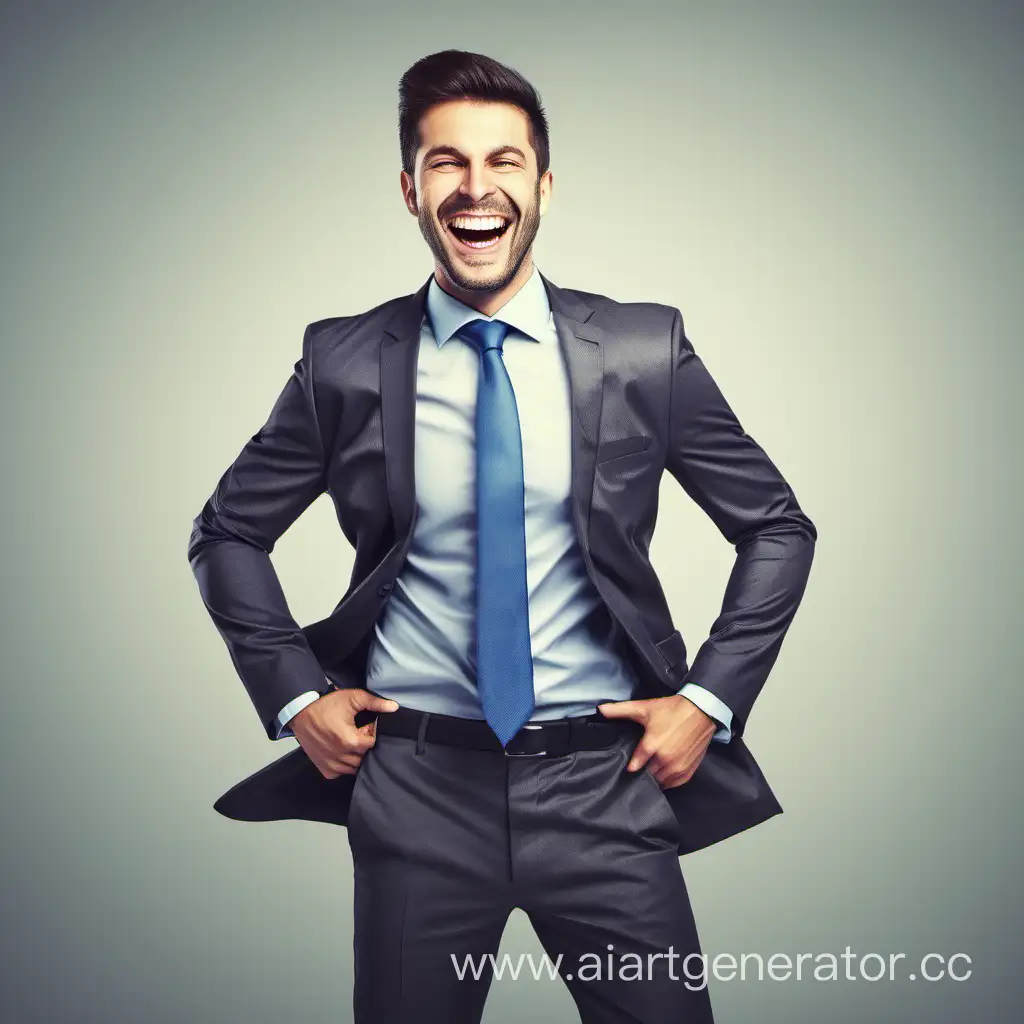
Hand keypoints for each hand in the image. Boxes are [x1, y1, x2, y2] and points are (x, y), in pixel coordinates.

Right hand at [290, 688, 399, 778]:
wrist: (301, 713)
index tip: (365, 727)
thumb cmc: (326, 705)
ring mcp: (332, 765)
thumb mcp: (352, 698)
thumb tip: (394, 707)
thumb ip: (375, 703)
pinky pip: (342, 772)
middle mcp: (341, 757)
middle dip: (364, 747)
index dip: (371, 735)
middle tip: (356, 733)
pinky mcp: (325, 769)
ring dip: (355, 757)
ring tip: (348, 741)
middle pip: (365, 757)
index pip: (372, 744)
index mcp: (350, 741)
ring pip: (355, 767)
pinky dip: (345, 764)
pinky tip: (341, 750)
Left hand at [597, 694, 715, 788]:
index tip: (627, 765)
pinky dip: (667, 782)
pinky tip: (662, 775)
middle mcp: (664, 760)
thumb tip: (600, 710)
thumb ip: (620, 710)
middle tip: (638, 768)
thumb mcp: (644, 708)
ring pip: (660, 782)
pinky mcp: (688, 770)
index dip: (629, 766)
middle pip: (646, 775)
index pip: (634, 766)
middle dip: (641, 772)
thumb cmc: (672, 710)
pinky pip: (674, 784)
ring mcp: (678, 767)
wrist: (701, 711)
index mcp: (652, 746)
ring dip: (654, 778)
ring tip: (650, 771)